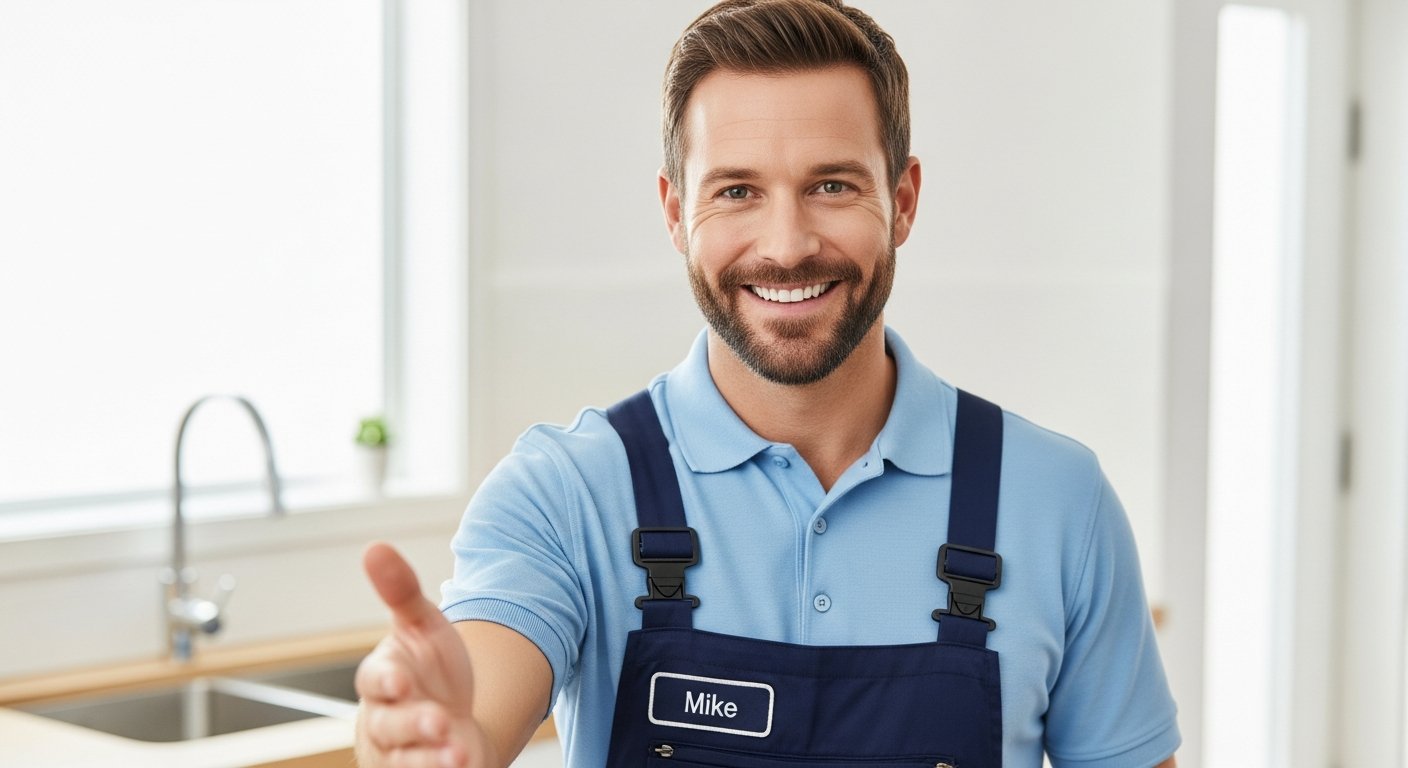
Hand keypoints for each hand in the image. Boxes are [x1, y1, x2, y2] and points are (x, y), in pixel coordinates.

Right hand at [355, 542, 495, 767]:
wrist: (454, 717)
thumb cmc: (431, 669)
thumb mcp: (423, 626)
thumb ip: (401, 591)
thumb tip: (375, 547)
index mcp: (382, 680)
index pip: (373, 681)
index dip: (385, 682)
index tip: (401, 681)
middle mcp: (385, 721)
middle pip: (390, 726)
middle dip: (414, 724)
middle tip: (440, 721)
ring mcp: (402, 755)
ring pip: (405, 762)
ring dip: (429, 760)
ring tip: (458, 754)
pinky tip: (464, 766)